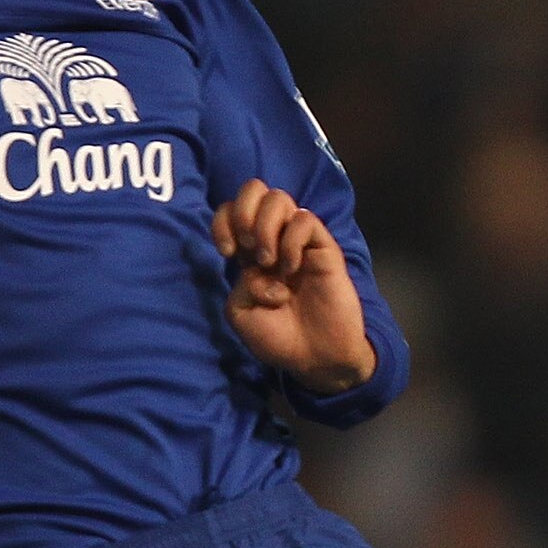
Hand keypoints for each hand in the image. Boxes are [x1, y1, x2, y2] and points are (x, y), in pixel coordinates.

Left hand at [215, 178, 373, 394]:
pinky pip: (305, 221)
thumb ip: (238, 282)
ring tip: (269, 260)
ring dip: (266, 226)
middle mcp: (273, 240)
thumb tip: (257, 265)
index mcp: (250, 252)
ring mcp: (299, 242)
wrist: (315, 357)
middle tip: (248, 247)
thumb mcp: (240, 314)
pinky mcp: (324, 248)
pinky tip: (292, 267)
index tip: (228, 252)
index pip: (230, 210)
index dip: (223, 221)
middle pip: (255, 189)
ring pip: (279, 198)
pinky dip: (291, 241)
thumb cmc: (278, 338)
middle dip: (243, 212)